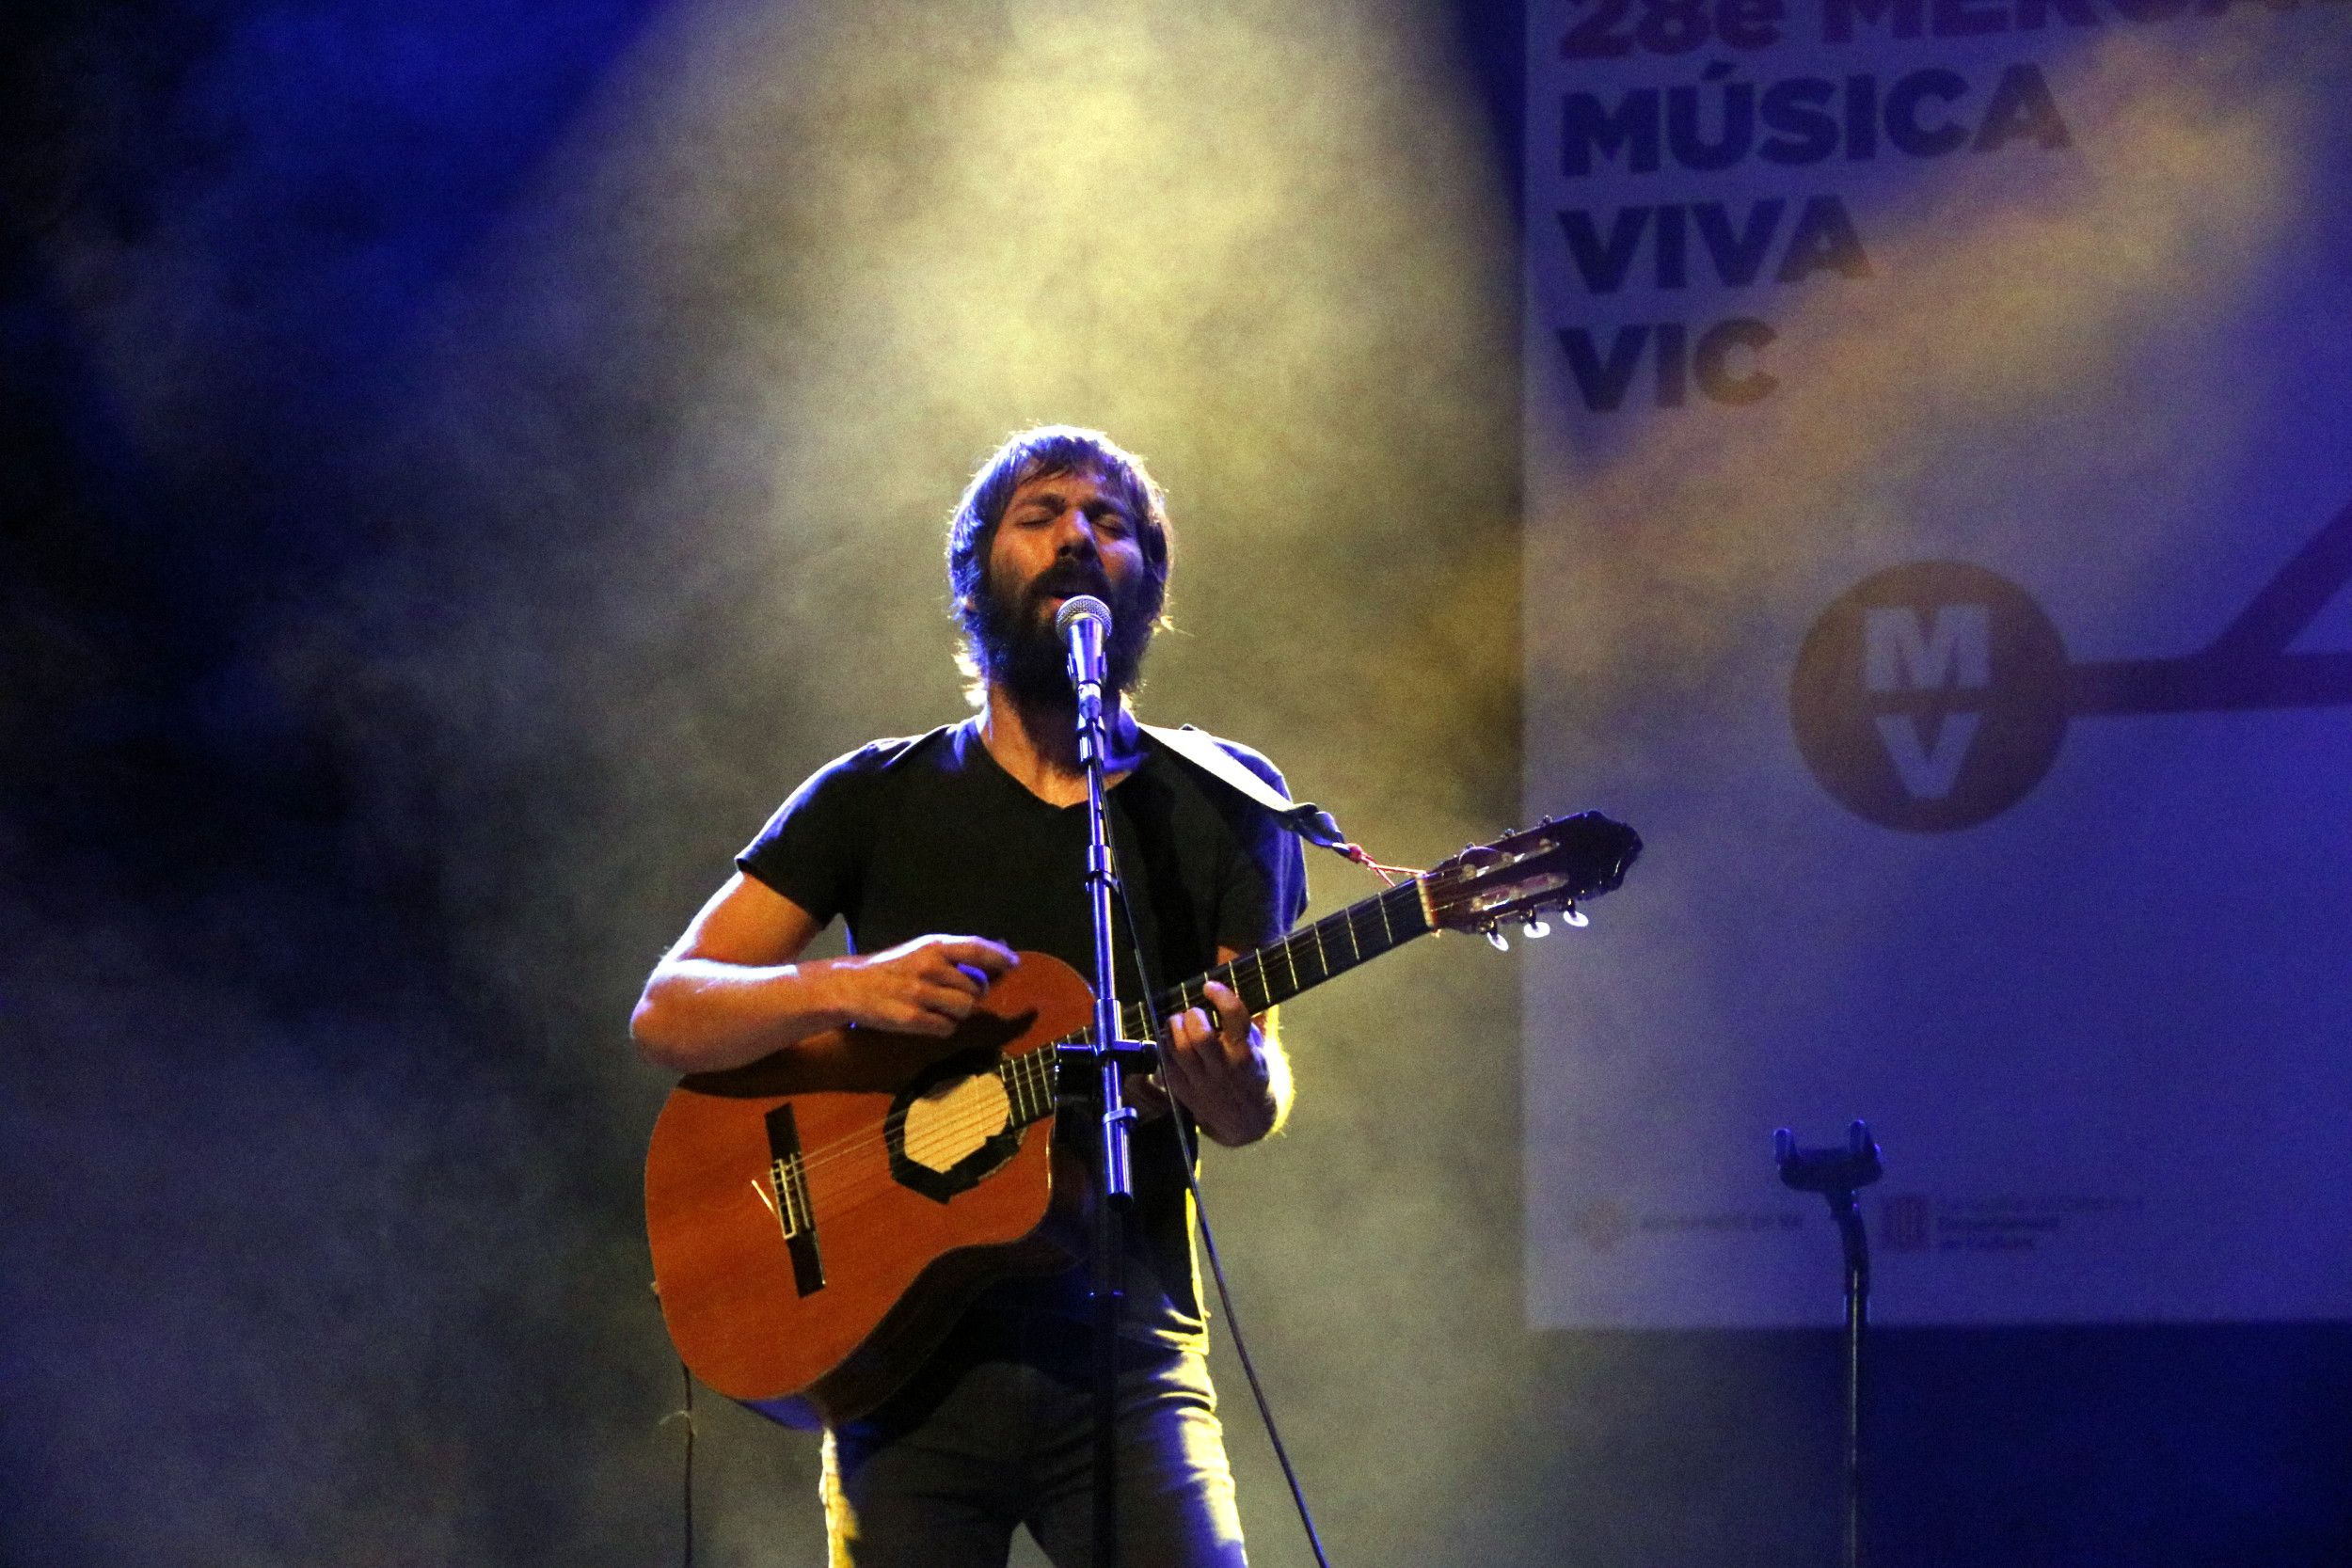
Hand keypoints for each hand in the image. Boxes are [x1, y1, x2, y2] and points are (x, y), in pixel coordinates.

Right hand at [821, 935, 1015, 1036]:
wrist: (851, 987)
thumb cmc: (893, 969)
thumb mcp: (922, 951)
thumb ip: (955, 954)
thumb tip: (997, 952)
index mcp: (933, 946)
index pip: (977, 948)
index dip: (999, 957)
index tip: (1015, 964)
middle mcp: (930, 967)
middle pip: (977, 989)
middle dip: (971, 995)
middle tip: (951, 994)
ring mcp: (921, 993)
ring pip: (965, 1009)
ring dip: (957, 1012)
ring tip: (936, 1006)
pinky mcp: (913, 1018)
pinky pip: (947, 1028)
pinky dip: (941, 1027)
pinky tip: (925, 1019)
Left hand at [1159, 981, 1277, 1145]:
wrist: (1250, 1123)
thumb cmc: (1257, 1077)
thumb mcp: (1267, 1048)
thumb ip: (1260, 1016)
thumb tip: (1256, 981)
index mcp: (1249, 1055)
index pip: (1235, 1019)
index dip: (1221, 996)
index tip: (1210, 986)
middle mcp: (1225, 1070)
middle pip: (1200, 1035)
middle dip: (1194, 1015)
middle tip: (1195, 1011)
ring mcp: (1202, 1083)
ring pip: (1179, 1050)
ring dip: (1175, 1028)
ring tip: (1179, 1022)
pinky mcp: (1184, 1092)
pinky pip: (1165, 1064)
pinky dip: (1164, 1046)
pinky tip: (1172, 1040)